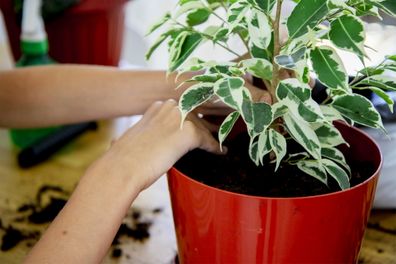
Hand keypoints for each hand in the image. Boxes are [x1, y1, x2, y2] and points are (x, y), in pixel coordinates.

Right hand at [97, 99, 224, 190]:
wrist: (122, 168)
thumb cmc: (125, 158)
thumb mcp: (138, 135)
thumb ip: (149, 131)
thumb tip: (146, 139)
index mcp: (158, 106)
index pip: (184, 109)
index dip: (194, 118)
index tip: (203, 124)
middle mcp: (170, 107)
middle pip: (197, 115)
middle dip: (206, 125)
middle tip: (217, 132)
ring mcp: (180, 118)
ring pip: (204, 127)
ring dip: (212, 136)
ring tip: (219, 145)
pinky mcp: (190, 133)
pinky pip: (209, 141)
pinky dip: (216, 148)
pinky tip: (221, 152)